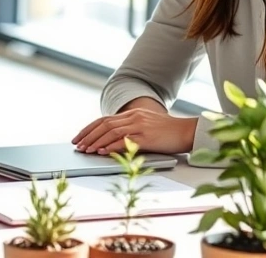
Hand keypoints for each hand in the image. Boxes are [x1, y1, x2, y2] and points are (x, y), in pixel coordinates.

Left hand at [72, 109, 197, 155]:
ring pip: (111, 132)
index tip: (78, 138)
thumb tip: (109, 143)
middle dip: (88, 135)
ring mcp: (140, 126)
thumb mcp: (146, 126)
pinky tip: (102, 152)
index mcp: (133, 114)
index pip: (104, 119)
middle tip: (77, 146)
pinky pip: (125, 141)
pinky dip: (111, 146)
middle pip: (104, 124)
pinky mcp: (147, 137)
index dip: (89, 128)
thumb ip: (130, 130)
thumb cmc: (167, 132)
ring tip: (86, 150)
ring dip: (96, 141)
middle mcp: (134, 117)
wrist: (187, 131)